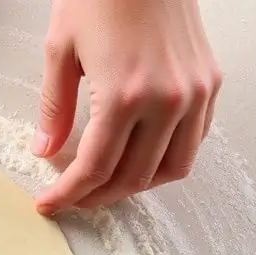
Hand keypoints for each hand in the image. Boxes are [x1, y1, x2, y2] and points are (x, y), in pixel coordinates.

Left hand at [33, 0, 221, 213]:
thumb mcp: (60, 50)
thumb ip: (54, 109)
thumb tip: (44, 150)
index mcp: (123, 95)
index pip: (94, 168)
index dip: (68, 194)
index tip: (48, 203)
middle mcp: (167, 100)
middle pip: (133, 177)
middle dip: (98, 196)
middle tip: (73, 196)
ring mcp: (195, 93)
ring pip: (172, 168)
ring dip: (137, 184)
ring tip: (107, 183)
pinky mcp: (210, 81)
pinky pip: (194, 139)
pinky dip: (167, 158)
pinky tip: (141, 155)